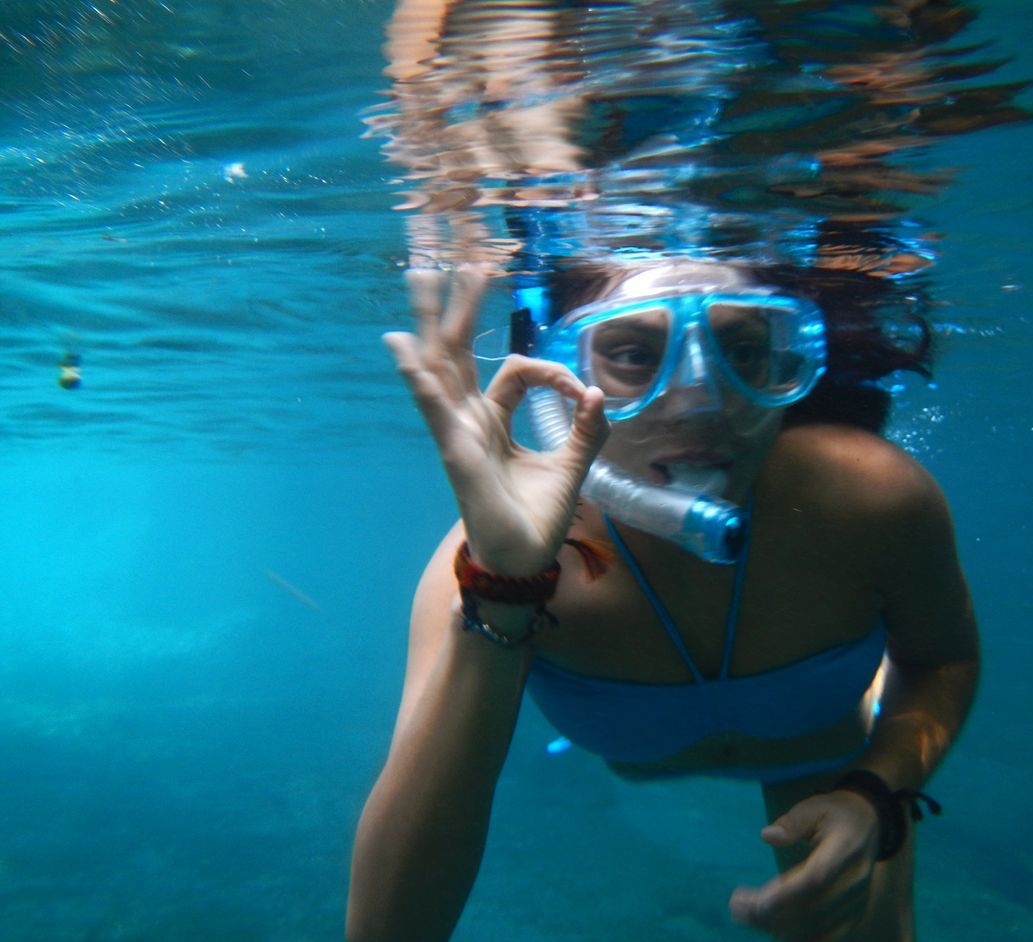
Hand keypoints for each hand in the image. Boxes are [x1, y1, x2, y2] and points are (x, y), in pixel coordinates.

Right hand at [383, 266, 608, 573]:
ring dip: (433, 321)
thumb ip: (586, 429)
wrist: (523, 560)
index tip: (582, 394)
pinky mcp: (455, 453)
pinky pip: (434, 410)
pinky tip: (405, 350)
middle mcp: (470, 420)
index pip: (517, 371)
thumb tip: (598, 393)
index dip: (553, 373)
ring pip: (440, 366)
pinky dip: (420, 380)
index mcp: (495, 420)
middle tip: (460, 260)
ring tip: (421, 277)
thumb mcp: (572, 465)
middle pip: (460, 352)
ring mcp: (457, 433)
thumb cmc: (537, 517)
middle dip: (460, 307)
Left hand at [729, 790, 879, 941]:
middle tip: (736, 908)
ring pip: (816, 926)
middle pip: (812, 907)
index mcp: (844, 849)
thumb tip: (767, 836)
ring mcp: (856, 900)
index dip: (787, 894)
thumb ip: (793, 821)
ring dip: (778, 927)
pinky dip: (798, 938)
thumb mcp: (815, 806)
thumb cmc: (835, 813)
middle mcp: (854, 880)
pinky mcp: (854, 913)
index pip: (816, 878)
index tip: (756, 902)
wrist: (871, 824)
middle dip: (771, 914)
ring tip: (745, 917)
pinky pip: (826, 936)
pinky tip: (771, 930)